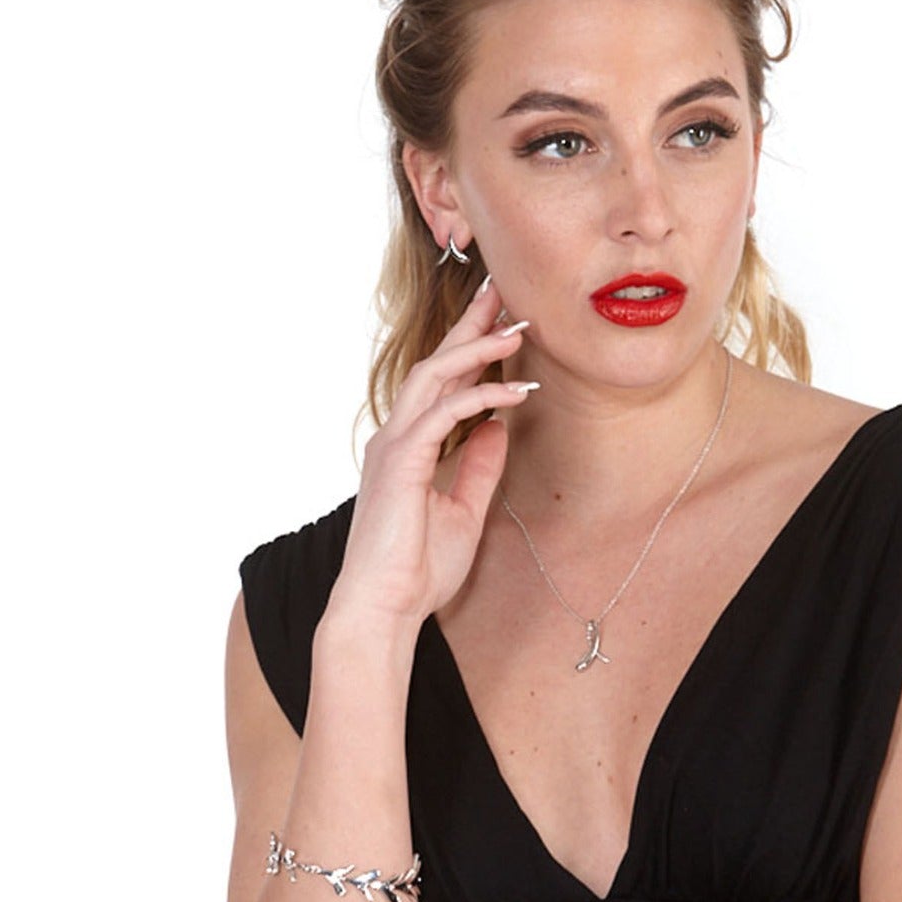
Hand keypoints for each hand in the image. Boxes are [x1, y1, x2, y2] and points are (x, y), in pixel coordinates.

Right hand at [329, 278, 533, 627]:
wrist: (384, 608)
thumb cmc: (418, 570)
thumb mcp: (464, 511)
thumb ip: (478, 467)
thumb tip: (496, 427)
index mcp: (408, 447)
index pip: (441, 385)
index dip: (472, 350)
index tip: (504, 323)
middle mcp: (396, 437)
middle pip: (435, 364)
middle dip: (470, 326)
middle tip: (504, 294)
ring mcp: (394, 446)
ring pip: (435, 376)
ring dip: (477, 350)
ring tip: (517, 331)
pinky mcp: (401, 462)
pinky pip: (444, 413)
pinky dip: (480, 397)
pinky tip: (514, 393)